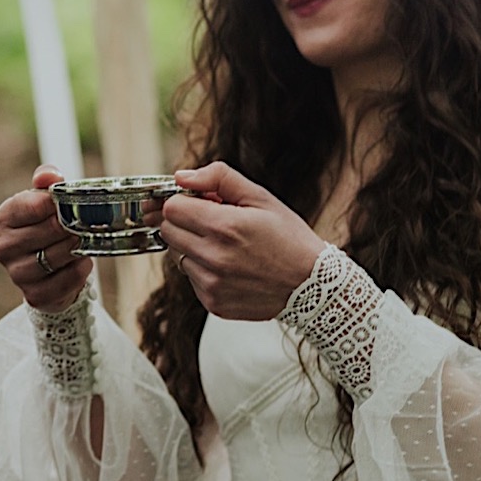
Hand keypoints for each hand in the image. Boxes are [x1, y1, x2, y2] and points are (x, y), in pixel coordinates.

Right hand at [0, 165, 95, 312]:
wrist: (48, 269)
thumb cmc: (45, 226)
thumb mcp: (44, 198)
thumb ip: (46, 180)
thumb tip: (50, 176)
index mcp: (3, 218)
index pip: (32, 205)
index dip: (56, 203)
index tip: (69, 203)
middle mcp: (3, 247)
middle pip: (47, 230)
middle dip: (70, 226)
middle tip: (82, 223)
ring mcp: (16, 273)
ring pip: (55, 256)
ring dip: (75, 248)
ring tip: (81, 241)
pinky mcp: (34, 295)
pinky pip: (64, 280)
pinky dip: (79, 270)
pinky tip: (81, 261)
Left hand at [160, 161, 327, 320]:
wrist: (312, 285)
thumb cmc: (290, 239)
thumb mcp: (260, 197)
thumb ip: (218, 179)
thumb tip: (182, 177)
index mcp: (225, 227)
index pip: (172, 208)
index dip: (183, 201)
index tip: (198, 202)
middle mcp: (214, 258)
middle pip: (168, 232)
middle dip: (184, 222)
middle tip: (211, 222)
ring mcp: (212, 284)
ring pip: (177, 256)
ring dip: (193, 247)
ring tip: (226, 247)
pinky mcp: (213, 303)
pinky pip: (191, 279)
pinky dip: (204, 270)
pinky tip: (230, 267)